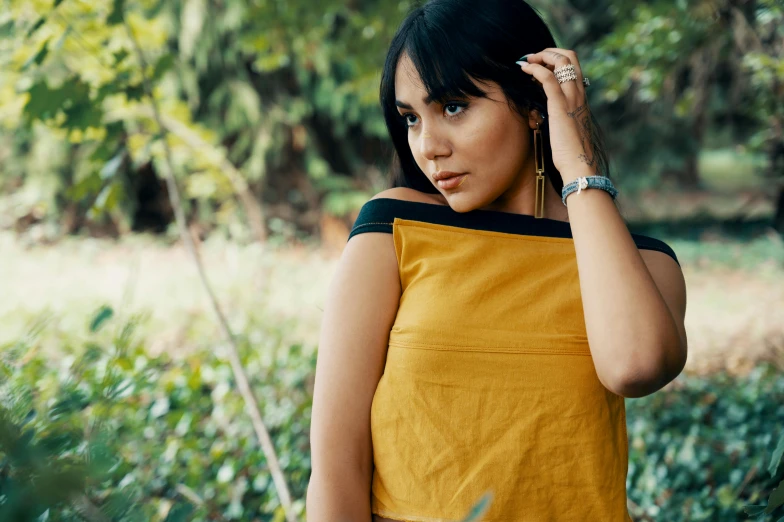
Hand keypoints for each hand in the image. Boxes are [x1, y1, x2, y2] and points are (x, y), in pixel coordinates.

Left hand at [518, 49, 596, 181]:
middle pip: (570, 56)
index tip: (540, 63)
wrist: (579, 163)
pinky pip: (548, 78)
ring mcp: (571, 97)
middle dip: (549, 51)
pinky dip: (535, 69)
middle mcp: (579, 93)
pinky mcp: (560, 105)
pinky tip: (524, 70)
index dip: (556, 59)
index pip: (573, 66)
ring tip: (526, 62)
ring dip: (541, 56)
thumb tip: (549, 112)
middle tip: (532, 58)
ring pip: (561, 61)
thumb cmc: (571, 151)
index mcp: (581, 97)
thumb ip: (561, 114)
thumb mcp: (567, 127)